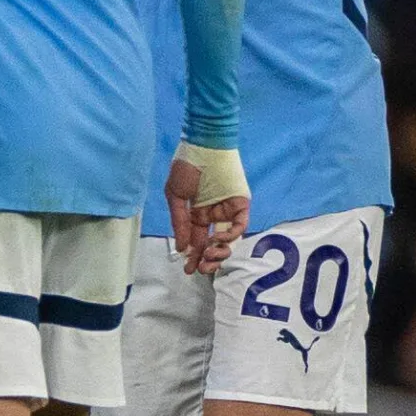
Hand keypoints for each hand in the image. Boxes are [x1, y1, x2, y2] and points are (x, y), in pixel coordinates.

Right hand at [165, 144, 250, 275]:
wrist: (203, 147)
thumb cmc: (186, 168)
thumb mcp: (175, 196)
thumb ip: (179, 222)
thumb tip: (182, 248)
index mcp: (196, 213)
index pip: (196, 239)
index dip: (193, 255)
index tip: (188, 269)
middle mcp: (213, 214)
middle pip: (212, 242)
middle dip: (207, 258)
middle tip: (200, 269)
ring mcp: (228, 209)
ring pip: (228, 238)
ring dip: (219, 250)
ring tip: (208, 255)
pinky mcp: (241, 204)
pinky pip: (239, 224)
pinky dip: (230, 234)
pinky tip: (217, 238)